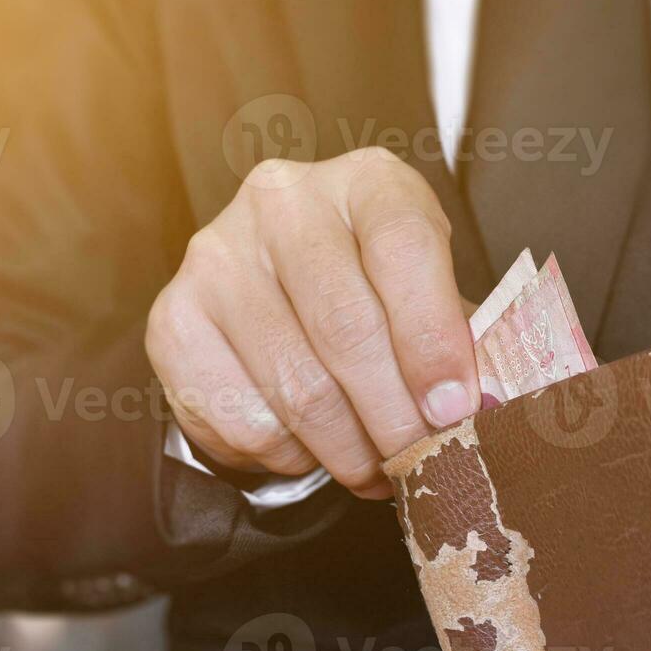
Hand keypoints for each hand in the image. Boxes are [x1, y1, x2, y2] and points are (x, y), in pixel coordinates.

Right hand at [146, 148, 479, 498]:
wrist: (280, 288)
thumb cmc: (376, 294)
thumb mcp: (430, 293)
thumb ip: (458, 341)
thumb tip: (476, 408)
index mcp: (365, 181)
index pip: (404, 248)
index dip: (434, 339)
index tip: (455, 408)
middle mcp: (282, 203)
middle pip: (346, 327)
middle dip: (394, 416)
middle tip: (422, 461)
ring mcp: (217, 257)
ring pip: (297, 387)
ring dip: (348, 450)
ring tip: (376, 468)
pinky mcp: (173, 320)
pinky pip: (243, 419)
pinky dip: (289, 455)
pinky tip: (312, 447)